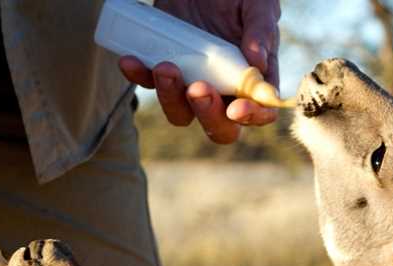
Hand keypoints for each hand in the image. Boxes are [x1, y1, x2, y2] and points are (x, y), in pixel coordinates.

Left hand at [119, 0, 280, 143]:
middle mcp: (223, 91)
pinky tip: (130, 60)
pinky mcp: (165, 71)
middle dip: (207, 114)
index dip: (252, 118)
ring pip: (180, 113)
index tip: (237, 108)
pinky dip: (139, 76)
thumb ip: (261, 30)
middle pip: (218, 126)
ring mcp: (191, 84)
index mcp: (252, 81)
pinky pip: (148, 83)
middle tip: (198, 88)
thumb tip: (259, 63)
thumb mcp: (257, 5)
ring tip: (166, 67)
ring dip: (170, 98)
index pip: (259, 112)